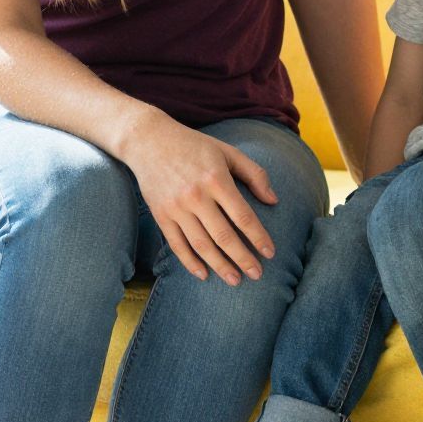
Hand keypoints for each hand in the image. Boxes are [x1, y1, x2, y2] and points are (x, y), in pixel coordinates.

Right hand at [121, 109, 278, 285]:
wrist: (148, 141)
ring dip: (220, 266)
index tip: (270, 253)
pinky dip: (190, 262)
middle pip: (224, 236)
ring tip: (235, 280)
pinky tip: (203, 274)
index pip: (242, 216)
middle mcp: (196, 196)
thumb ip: (255, 174)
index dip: (258, 237)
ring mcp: (176, 207)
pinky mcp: (161, 215)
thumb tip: (274, 200)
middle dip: (243, 258)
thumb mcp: (228, 152)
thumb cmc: (194, 146)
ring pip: (201, 244)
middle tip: (257, 275)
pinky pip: (177, 244)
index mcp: (216, 180)